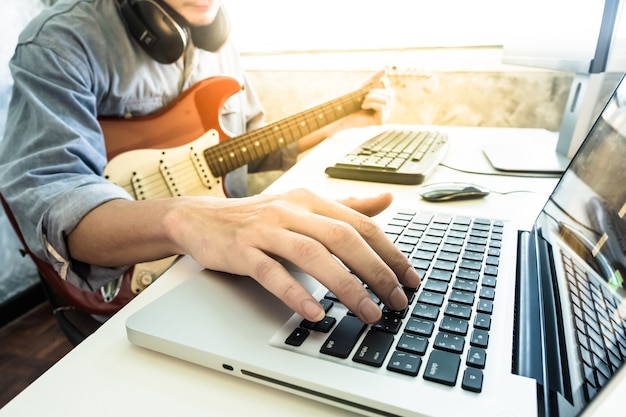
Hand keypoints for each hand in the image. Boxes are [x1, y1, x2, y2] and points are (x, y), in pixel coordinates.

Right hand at [165, 189, 420, 323]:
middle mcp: (292, 211)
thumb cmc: (257, 217)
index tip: (410, 278)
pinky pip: (272, 272)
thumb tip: (387, 200)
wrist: (201, 219)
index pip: (360, 224)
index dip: (389, 252)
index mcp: (311, 200)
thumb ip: (346, 206)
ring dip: (345, 286)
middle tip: (395, 301)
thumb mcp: (303, 205)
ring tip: (367, 312)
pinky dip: (295, 293)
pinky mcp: (243, 250)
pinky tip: (315, 312)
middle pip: (343, 239)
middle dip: (376, 271)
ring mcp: (266, 230)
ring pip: (313, 256)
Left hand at [329, 69, 394, 130]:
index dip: (381, 87)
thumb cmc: (351, 101)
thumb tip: (385, 69)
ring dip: (372, 97)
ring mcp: (384, 116)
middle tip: (365, 96)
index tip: (368, 90)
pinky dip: (371, 103)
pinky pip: (381, 106)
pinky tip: (362, 107)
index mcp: (383, 103)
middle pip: (390, 94)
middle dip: (376, 92)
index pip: (390, 92)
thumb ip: (374, 78)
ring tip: (362, 102)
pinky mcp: (380, 121)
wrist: (342, 114)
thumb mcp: (364, 86)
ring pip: (386, 100)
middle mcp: (386, 110)